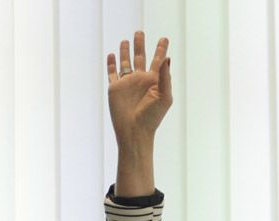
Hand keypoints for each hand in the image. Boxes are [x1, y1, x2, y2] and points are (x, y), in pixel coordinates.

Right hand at [106, 32, 171, 149]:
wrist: (135, 131)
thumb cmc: (152, 117)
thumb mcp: (164, 96)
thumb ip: (165, 76)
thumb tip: (167, 58)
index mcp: (154, 81)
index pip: (158, 61)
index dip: (161, 49)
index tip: (164, 38)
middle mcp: (140, 80)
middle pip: (140, 57)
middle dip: (140, 45)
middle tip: (140, 32)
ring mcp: (127, 84)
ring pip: (125, 63)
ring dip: (125, 52)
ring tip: (126, 40)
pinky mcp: (115, 88)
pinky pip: (112, 73)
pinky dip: (111, 64)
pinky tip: (111, 55)